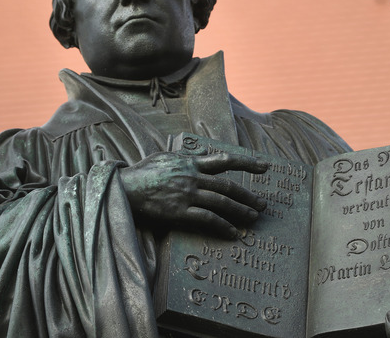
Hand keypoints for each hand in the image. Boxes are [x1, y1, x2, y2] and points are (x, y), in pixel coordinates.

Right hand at [117, 151, 267, 237]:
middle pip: (227, 186)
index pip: (224, 160)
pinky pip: (207, 219)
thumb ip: (185, 159)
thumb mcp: (166, 157)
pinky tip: (232, 233)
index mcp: (190, 162)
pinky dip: (222, 226)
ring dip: (240, 211)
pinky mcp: (179, 211)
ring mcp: (187, 194)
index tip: (265, 166)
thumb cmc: (143, 172)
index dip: (247, 162)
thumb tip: (198, 157)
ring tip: (252, 218)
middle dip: (248, 196)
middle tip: (262, 204)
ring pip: (221, 202)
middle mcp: (192, 177)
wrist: (125, 187)